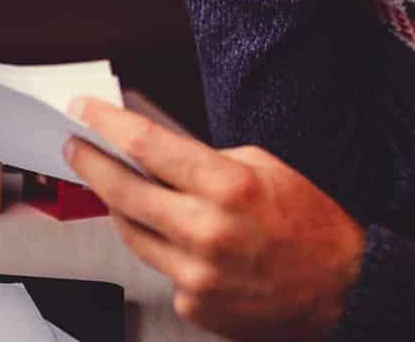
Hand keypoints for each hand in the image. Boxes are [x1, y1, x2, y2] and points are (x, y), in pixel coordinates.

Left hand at [64, 98, 365, 340]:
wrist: (340, 284)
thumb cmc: (307, 219)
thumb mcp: (262, 165)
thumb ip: (206, 160)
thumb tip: (157, 154)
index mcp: (227, 185)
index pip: (148, 146)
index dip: (107, 124)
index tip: (84, 111)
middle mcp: (206, 231)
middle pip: (123, 192)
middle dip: (90, 164)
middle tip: (75, 147)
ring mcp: (196, 273)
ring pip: (131, 232)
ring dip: (119, 205)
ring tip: (116, 184)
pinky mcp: (194, 303)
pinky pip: (161, 266)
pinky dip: (164, 245)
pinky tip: (181, 236)